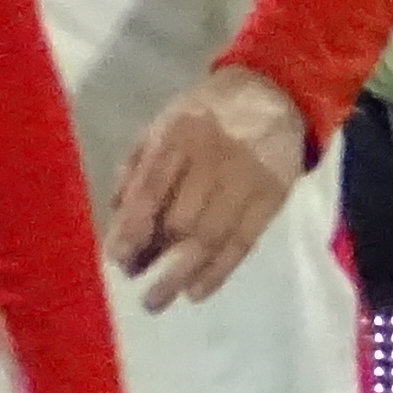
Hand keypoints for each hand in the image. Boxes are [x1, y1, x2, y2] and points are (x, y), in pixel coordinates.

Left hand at [105, 61, 312, 311]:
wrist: (276, 93)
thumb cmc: (207, 112)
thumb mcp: (164, 122)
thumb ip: (137, 164)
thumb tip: (116, 215)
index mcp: (180, 133)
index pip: (152, 187)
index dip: (133, 226)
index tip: (117, 258)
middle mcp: (215, 157)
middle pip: (181, 218)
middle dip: (153, 254)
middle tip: (134, 277)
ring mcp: (248, 179)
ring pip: (211, 237)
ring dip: (180, 274)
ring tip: (157, 300)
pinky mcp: (273, 198)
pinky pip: (243, 243)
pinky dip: (218, 272)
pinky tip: (196, 292)